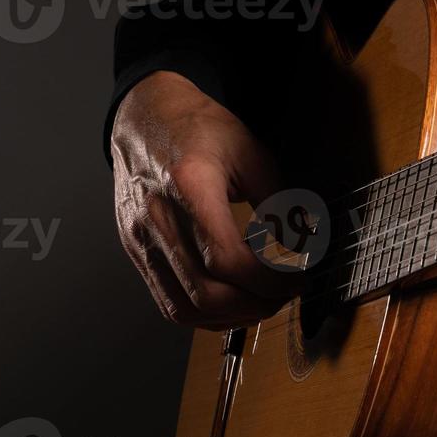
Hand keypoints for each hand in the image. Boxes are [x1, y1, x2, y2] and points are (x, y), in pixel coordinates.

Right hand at [111, 71, 299, 327]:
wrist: (145, 119)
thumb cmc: (200, 131)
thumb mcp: (251, 152)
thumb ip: (278, 201)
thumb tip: (300, 245)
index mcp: (189, 186)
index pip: (225, 258)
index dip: (268, 281)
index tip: (297, 280)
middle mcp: (157, 218)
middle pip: (205, 293)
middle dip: (255, 306)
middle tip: (285, 294)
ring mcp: (141, 240)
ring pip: (184, 309)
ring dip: (231, 318)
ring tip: (262, 301)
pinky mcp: (136, 253)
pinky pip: (169, 303)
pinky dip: (206, 315)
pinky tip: (233, 301)